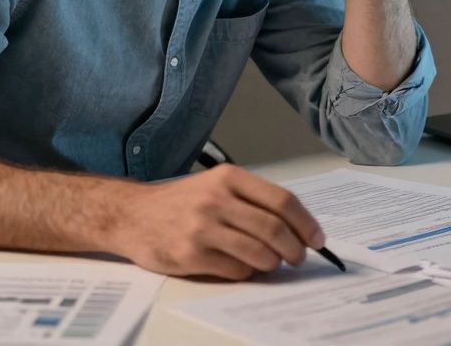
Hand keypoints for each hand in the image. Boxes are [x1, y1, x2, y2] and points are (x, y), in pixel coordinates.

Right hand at [106, 164, 323, 279]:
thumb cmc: (181, 202)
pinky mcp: (191, 254)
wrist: (132, 215)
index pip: (282, 200)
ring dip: (273, 263)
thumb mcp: (216, 185)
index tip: (317, 239)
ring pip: (259, 253)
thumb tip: (296, 228)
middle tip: (298, 258)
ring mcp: (203, 228)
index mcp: (229, 178)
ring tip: (271, 263)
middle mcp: (217, 200)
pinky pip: (236, 270)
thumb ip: (252, 200)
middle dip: (295, 249)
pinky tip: (242, 266)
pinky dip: (248, 272)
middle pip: (274, 229)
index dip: (306, 223)